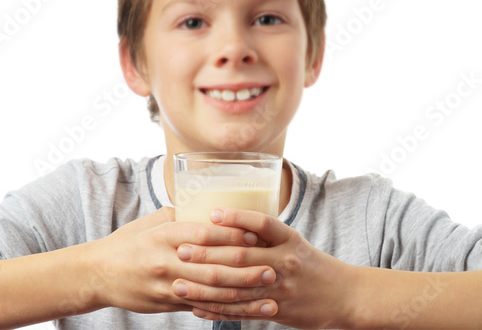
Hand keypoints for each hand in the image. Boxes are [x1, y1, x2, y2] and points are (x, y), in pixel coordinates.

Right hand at [88, 207, 275, 314]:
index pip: (204, 234)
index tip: (257, 235)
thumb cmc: (129, 242)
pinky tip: (245, 311)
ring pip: (211, 293)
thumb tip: (211, 209)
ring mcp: (167, 286)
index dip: (233, 235)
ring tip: (267, 293)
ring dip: (243, 295)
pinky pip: (201, 308)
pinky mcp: (168, 304)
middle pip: (213, 268)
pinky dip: (225, 310)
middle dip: (246, 270)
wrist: (98, 273)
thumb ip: (181, 217)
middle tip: (272, 268)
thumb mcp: (152, 222)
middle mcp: (167, 261)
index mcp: (164, 236)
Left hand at [173, 207, 356, 329]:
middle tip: (182, 249)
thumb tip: (230, 224)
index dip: (238, 217)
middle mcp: (285, 262)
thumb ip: (267, 236)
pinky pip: (243, 312)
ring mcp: (280, 288)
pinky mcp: (276, 310)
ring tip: (179, 284)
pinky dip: (218, 310)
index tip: (212, 213)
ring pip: (237, 288)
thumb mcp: (295, 243)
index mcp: (290, 240)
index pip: (263, 224)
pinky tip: (197, 308)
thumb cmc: (313, 265)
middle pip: (243, 256)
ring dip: (205, 287)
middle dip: (209, 253)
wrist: (344, 295)